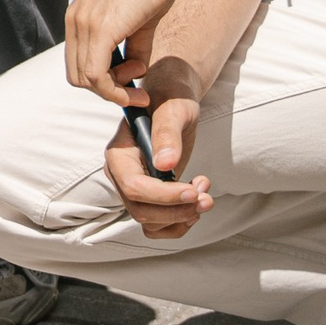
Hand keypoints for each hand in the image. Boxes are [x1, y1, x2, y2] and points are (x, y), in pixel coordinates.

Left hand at [63, 0, 182, 107]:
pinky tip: (137, 86)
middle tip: (134, 87)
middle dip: (106, 89)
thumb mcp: (138, 21)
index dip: (101, 80)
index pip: (76, 62)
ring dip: (114, 91)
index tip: (129, 81)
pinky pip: (96, 76)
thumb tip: (134, 72)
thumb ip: (131, 48)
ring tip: (139, 80)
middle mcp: (74, 19)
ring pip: (85, 79)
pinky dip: (114, 91)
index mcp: (78, 15)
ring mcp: (84, 23)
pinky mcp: (99, 29)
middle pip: (76, 75)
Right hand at [101, 55, 214, 237]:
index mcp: (118, 152)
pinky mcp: (149, 197)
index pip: (133, 186)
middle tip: (207, 196)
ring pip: (149, 222)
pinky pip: (157, 226)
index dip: (164, 196)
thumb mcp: (174, 108)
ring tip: (205, 196)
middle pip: (141, 210)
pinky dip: (179, 224)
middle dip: (177, 210)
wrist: (174, 100)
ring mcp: (133, 188)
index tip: (193, 190)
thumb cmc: (171, 98)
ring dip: (181, 219)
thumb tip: (165, 164)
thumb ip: (167, 133)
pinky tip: (195, 203)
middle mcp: (120, 174)